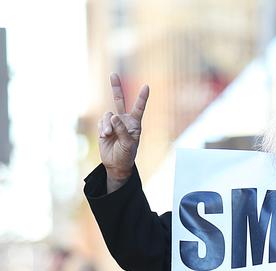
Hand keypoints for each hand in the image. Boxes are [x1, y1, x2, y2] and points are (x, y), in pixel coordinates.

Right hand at [98, 73, 148, 191]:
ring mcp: (114, 123)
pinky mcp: (104, 126)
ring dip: (107, 125)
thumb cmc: (126, 155)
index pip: (139, 108)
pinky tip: (105, 136)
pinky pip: (101, 122)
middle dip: (116, 87)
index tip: (146, 86)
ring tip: (108, 135)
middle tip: (113, 74)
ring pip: (107, 116)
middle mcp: (124, 120)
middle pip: (120, 101)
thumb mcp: (127, 144)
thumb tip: (113, 117)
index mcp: (135, 124)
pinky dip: (102, 128)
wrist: (115, 164)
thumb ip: (121, 130)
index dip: (142, 98)